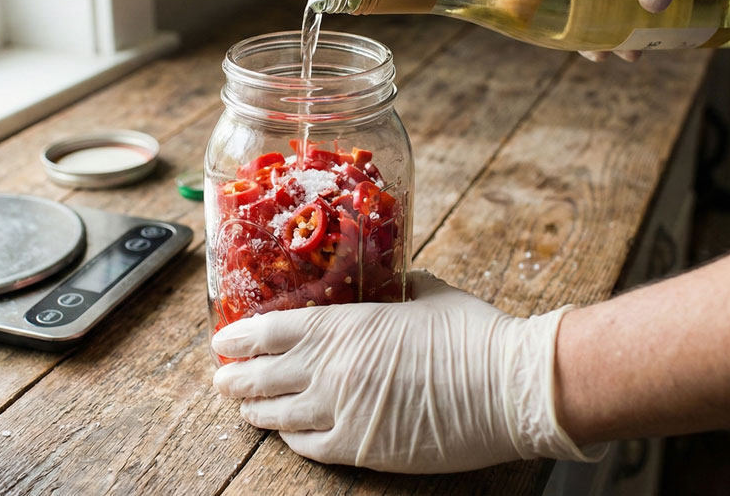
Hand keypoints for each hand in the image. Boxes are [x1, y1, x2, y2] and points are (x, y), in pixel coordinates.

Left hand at [211, 270, 604, 472]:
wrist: (509, 387)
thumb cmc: (473, 335)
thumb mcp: (428, 293)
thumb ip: (397, 287)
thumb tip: (393, 280)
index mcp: (344, 325)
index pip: (271, 330)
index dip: (239, 337)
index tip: (223, 341)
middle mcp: (332, 369)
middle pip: (262, 376)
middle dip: (234, 378)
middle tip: (220, 378)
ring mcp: (343, 412)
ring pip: (278, 415)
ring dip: (253, 410)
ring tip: (242, 407)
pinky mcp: (361, 449)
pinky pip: (308, 446)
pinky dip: (290, 438)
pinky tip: (285, 433)